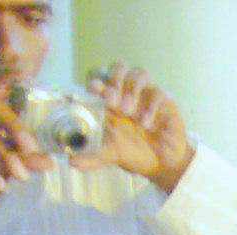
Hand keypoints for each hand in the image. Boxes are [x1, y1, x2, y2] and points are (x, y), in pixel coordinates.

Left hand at [73, 64, 194, 193]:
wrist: (162, 164)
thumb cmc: (135, 153)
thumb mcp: (111, 155)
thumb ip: (92, 158)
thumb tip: (72, 162)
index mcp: (110, 100)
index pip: (99, 78)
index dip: (96, 81)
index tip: (95, 91)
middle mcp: (127, 93)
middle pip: (118, 68)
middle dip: (114, 80)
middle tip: (112, 101)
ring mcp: (146, 95)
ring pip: (138, 73)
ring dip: (132, 89)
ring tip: (129, 111)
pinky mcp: (164, 101)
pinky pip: (157, 93)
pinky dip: (150, 107)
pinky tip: (146, 124)